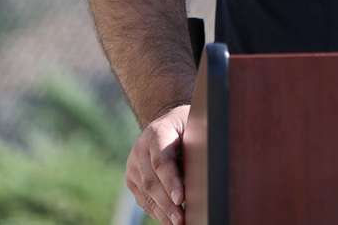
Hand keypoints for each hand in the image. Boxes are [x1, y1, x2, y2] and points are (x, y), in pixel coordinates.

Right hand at [126, 104, 189, 224]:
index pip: (161, 161)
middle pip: (152, 182)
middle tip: (181, 219)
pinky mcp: (132, 179)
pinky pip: (143, 199)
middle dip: (167, 204)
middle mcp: (140, 150)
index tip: (182, 199)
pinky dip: (156, 211)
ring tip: (178, 223)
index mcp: (156, 133)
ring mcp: (133, 165)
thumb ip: (196, 145)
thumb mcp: (194, 126)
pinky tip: (168, 220)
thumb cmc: (188, 125)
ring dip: (162, 212)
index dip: (171, 182)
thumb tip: (206, 173)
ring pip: (146, 193)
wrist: (166, 121)